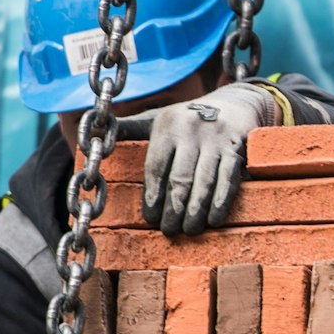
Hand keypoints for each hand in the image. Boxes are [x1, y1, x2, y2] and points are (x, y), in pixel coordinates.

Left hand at [114, 82, 281, 235]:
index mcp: (167, 125)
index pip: (156, 167)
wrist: (236, 102)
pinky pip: (228, 179)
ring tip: (190, 230)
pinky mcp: (237, 146)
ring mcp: (216, 138)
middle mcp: (191, 129)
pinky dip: (221, 202)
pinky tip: (214, 220)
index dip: (152, 197)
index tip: (150, 219)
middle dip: (173, 210)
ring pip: (204, 182)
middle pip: (179, 179)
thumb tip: (95, 133)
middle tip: (170, 231)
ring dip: (196, 211)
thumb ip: (131, 128)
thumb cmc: (189, 117)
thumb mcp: (159, 117)